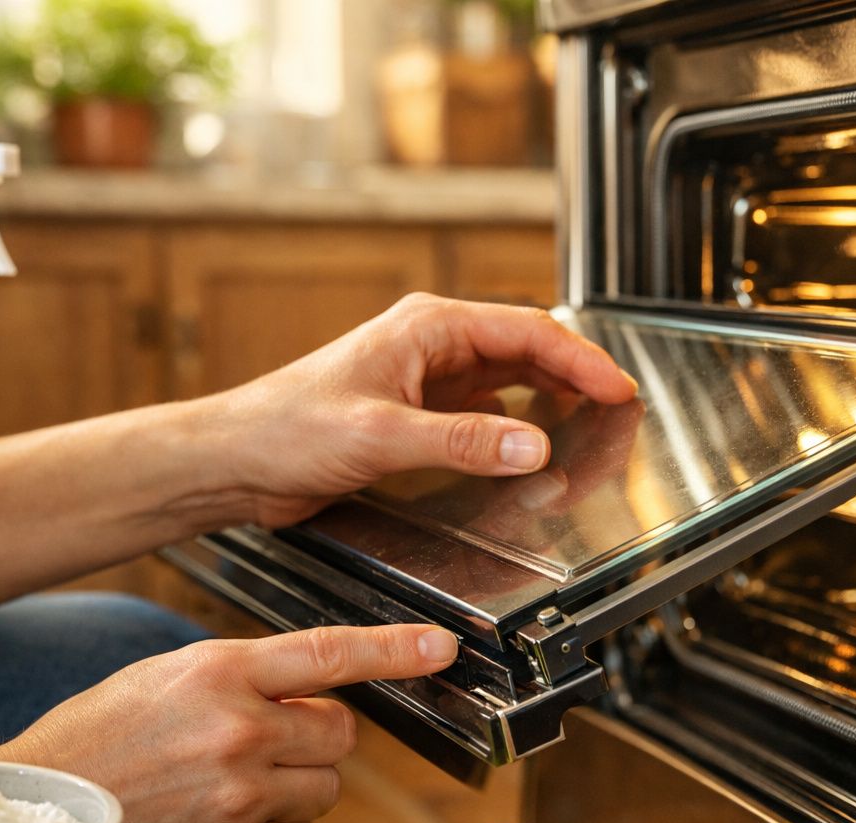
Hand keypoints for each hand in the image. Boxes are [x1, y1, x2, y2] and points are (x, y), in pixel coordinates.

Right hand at [0, 623, 458, 822]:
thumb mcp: (180, 670)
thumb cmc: (112, 725)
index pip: (328, 652)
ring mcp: (239, 791)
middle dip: (316, 734)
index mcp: (222, 669)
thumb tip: (322, 689)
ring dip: (301, 781)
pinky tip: (235, 811)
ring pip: (328, 786)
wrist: (52, 794)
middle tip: (263, 734)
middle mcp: (238, 728)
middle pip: (341, 732)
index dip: (393, 648)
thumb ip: (253, 674)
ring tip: (239, 774)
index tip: (442, 646)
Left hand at [207, 293, 637, 527]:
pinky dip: (515, 431)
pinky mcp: (416, 416)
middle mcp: (433, 347)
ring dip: (550, 403)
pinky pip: (483, 416)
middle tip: (620, 412)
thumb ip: (461, 443)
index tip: (619, 390)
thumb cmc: (285, 429)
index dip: (582, 360)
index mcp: (428, 329)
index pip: (529, 331)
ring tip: (591, 429)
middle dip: (576, 379)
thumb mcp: (380, 436)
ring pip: (510, 382)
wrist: (236, 460)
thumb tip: (533, 446)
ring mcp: (426, 381)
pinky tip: (531, 451)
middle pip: (527, 352)